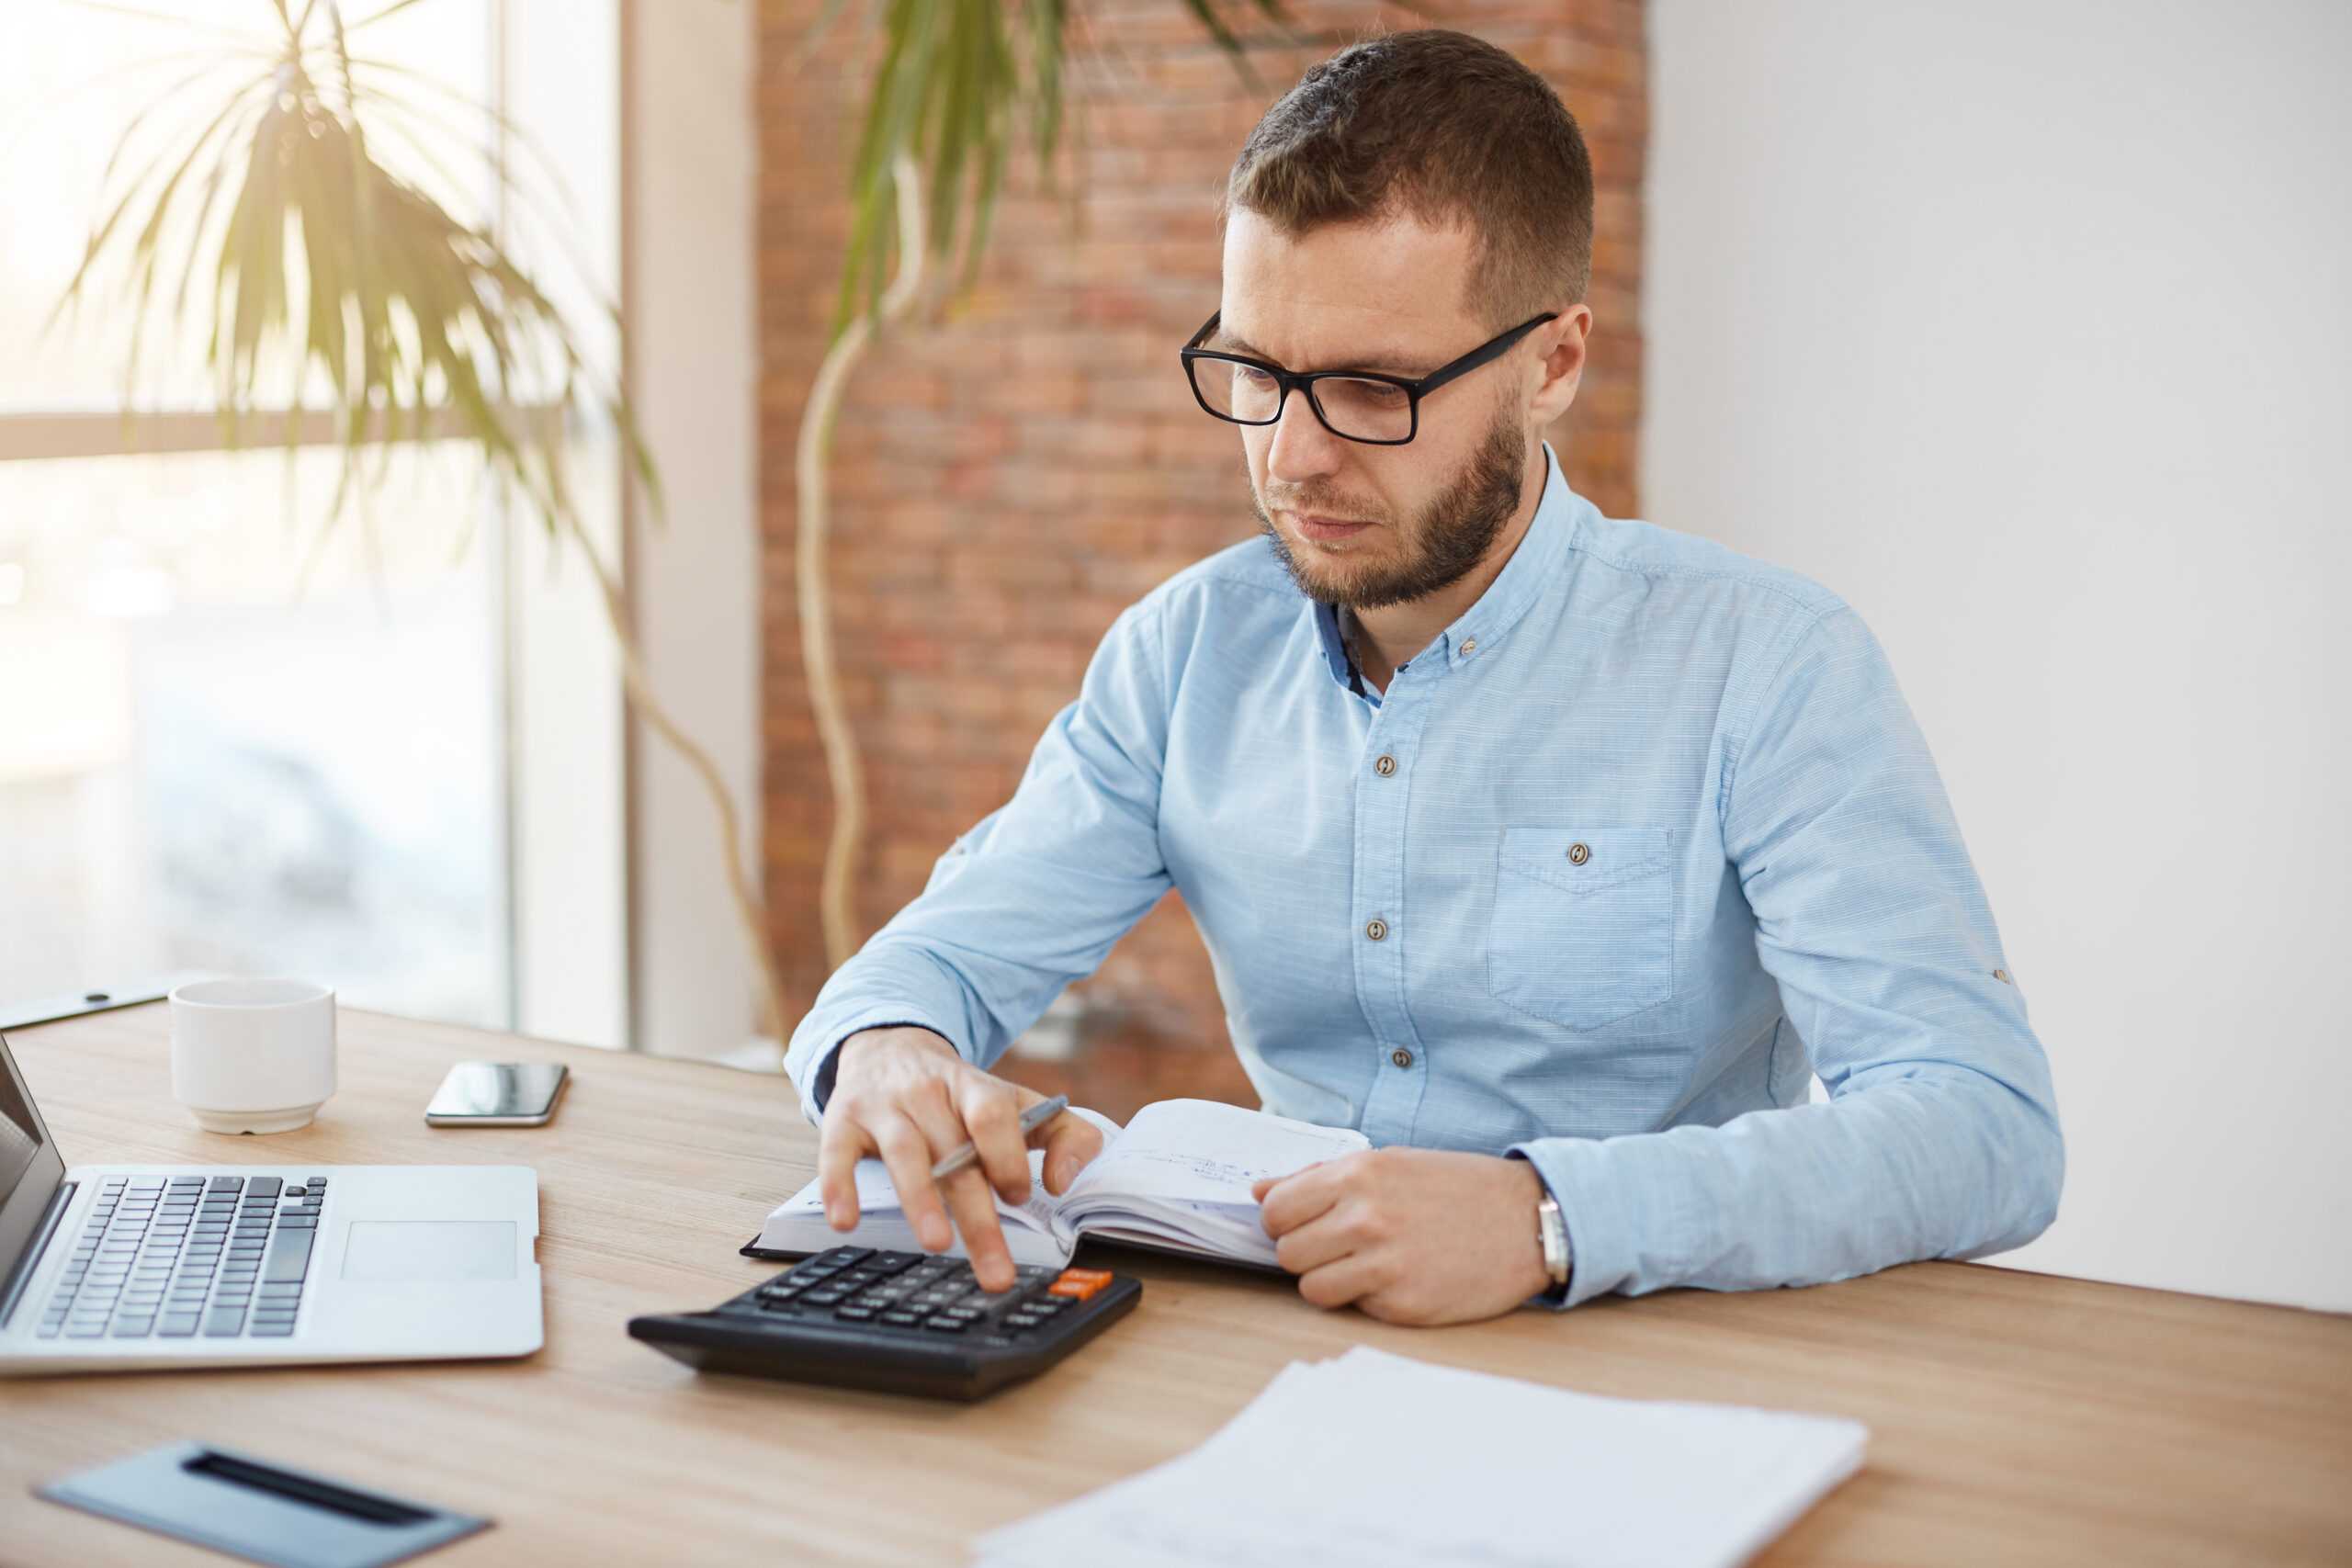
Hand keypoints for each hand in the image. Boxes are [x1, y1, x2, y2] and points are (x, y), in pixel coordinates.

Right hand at [817, 1026, 1102, 1291]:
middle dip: (978, 1218)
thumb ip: (1066, 1135)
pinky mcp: (843, 1119)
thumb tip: (1062, 1184)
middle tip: (997, 1272)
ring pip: (904, 1153)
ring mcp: (885, 1106)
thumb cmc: (962, 1095)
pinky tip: (845, 1221)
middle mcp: (929, 1094)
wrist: (890, 1045)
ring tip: (937, 1244)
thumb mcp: (1018, 1103)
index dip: (1007, 1156)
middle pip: (956, 1155)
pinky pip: (837, 1153)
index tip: (1018, 1195)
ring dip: (921, 1200)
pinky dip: (840, 1185)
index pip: (994, 1115)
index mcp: (977, 1089)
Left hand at [1252, 1148, 1550, 1324]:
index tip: (1307, 1223)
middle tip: (1343, 1246)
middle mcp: (1365, 1218)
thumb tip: (1259, 1191)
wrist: (1528, 1221)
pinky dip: (1368, 1298)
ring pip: (1311, 1287)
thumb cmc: (1456, 1188)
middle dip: (1307, 1252)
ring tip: (1368, 1264)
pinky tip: (1401, 1278)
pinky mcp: (1403, 1305)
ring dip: (1331, 1280)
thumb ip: (1319, 1178)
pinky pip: (1355, 1308)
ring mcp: (1384, 1265)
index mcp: (1357, 1176)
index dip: (1286, 1220)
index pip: (1275, 1210)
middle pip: (1287, 1252)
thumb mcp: (1389, 1163)